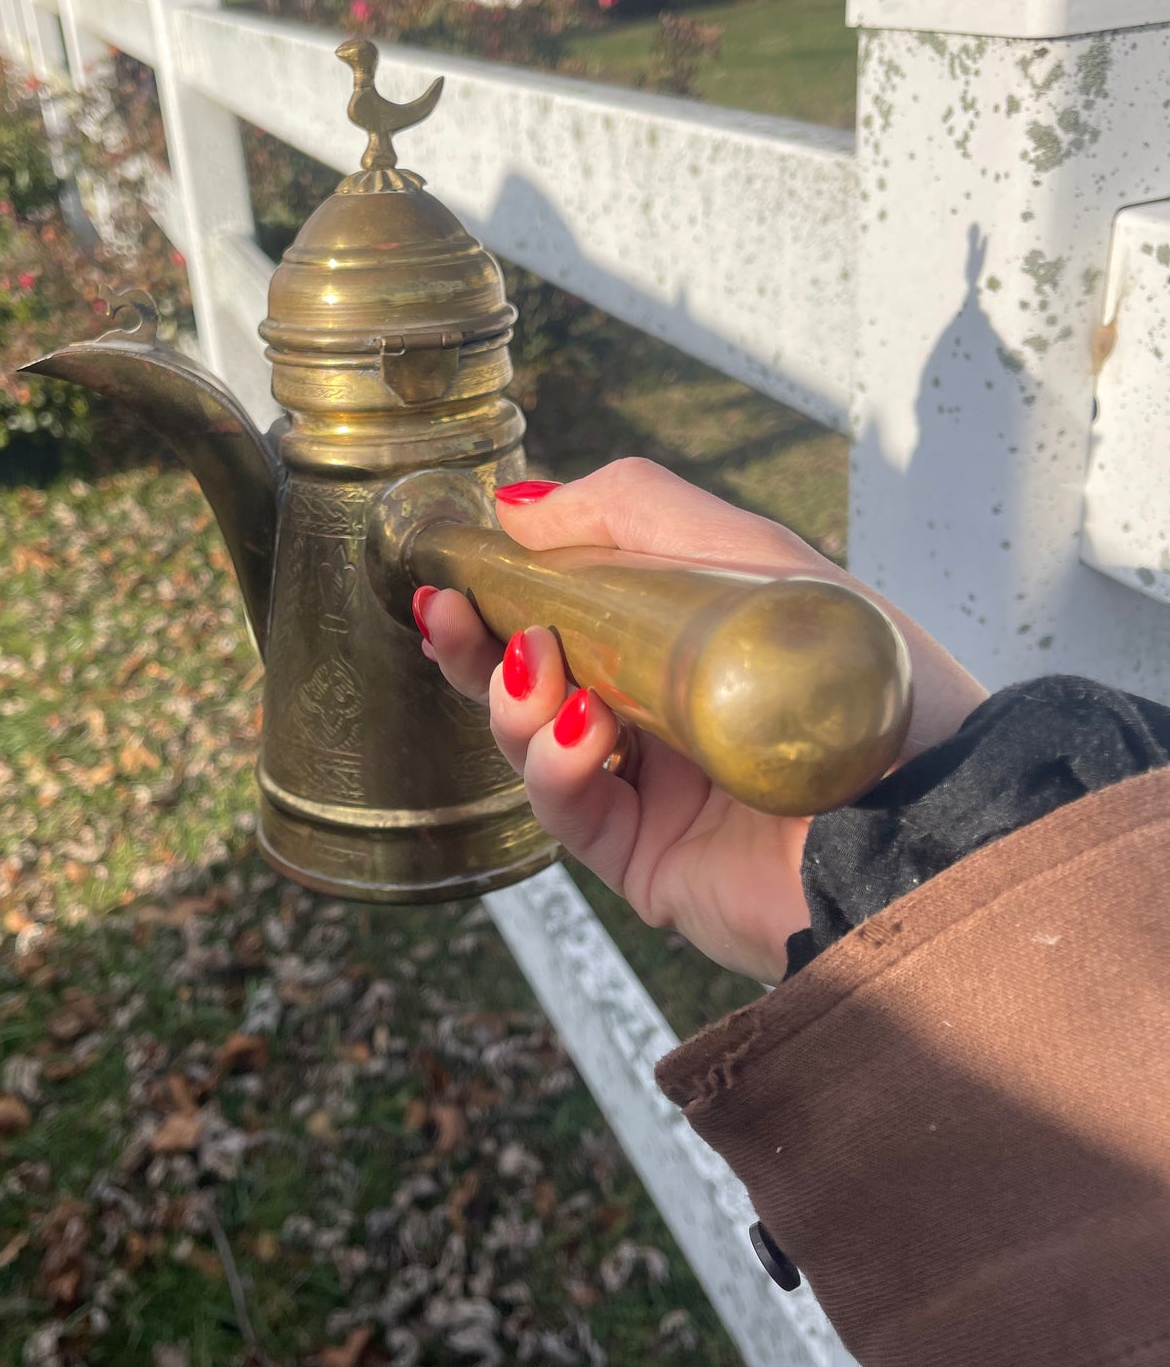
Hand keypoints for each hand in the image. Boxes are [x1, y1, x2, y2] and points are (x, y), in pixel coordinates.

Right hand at [417, 460, 986, 980]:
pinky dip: (557, 764)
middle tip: (442, 611)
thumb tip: (519, 504)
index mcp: (678, 645)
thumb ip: (633, 513)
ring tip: (534, 669)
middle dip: (474, 647)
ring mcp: (650, 794)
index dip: (500, 591)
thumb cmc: (854, 668)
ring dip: (511, 702)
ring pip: (534, 746)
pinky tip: (580, 728)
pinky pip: (570, 812)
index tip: (452, 563)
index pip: (563, 614)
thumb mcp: (743, 551)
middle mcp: (657, 719)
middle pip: (530, 682)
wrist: (924, 803)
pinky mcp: (647, 862)